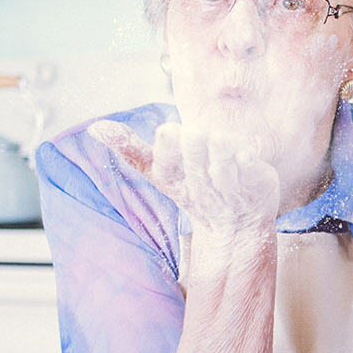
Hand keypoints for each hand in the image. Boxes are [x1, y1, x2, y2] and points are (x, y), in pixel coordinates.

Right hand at [88, 119, 277, 240]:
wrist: (237, 224)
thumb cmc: (196, 190)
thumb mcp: (162, 172)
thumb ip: (132, 150)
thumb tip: (96, 128)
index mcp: (176, 181)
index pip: (166, 167)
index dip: (167, 151)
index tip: (166, 132)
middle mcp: (202, 186)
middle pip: (195, 165)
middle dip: (194, 148)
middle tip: (192, 131)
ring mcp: (231, 188)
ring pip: (222, 170)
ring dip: (219, 153)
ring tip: (216, 137)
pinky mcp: (256, 185)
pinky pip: (251, 174)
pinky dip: (248, 164)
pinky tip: (247, 154)